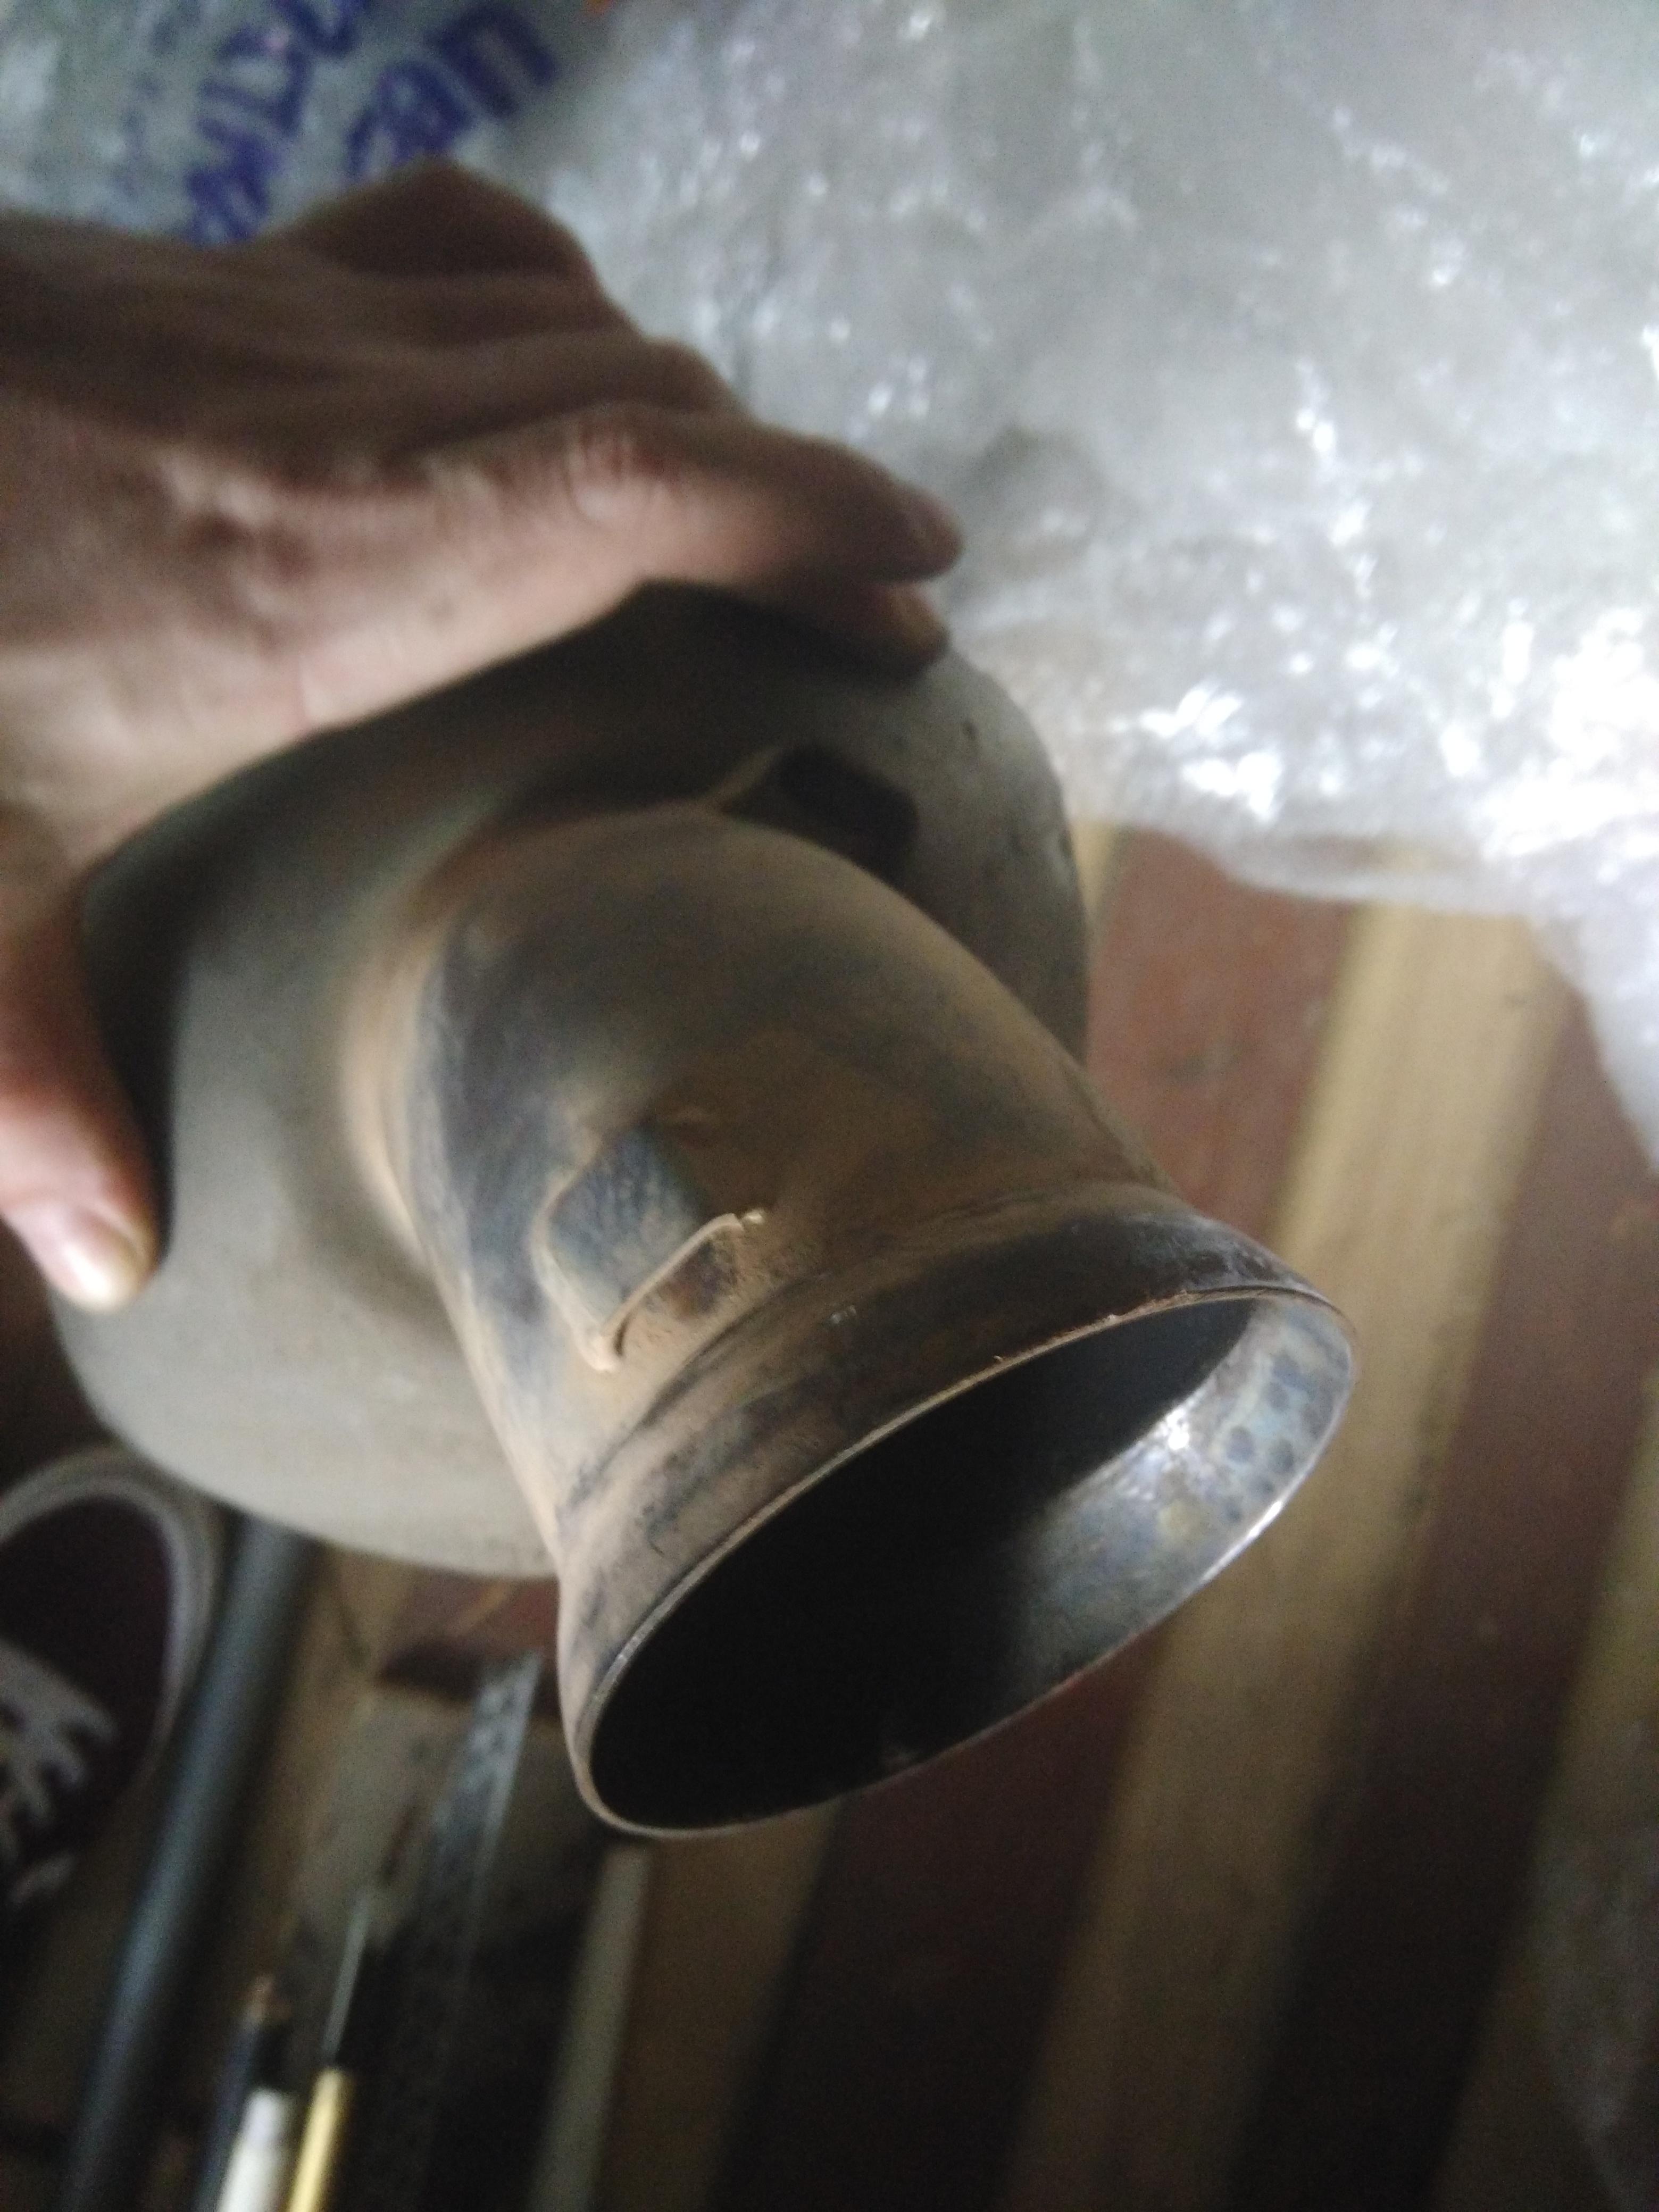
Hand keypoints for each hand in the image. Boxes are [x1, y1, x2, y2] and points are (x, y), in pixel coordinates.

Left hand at [0, 164, 958, 1309]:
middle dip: (788, 495)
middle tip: (864, 601)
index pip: (634, 489)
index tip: (918, 571)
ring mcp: (280, 328)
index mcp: (320, 580)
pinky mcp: (224, 277)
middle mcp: (335, 431)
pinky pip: (458, 251)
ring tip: (743, 522)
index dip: (807, 511)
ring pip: (571, 327)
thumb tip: (116, 1256)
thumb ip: (30, 1088)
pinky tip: (557, 377)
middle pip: (645, 405)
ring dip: (682, 416)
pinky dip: (555, 309)